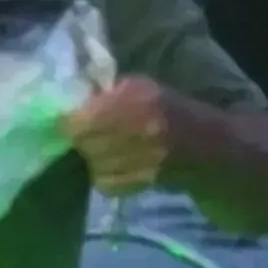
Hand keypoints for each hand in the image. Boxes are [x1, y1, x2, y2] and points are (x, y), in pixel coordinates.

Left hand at [60, 76, 180, 196]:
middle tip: (85, 135)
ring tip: (103, 149)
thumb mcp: (138, 86)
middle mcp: (140, 129)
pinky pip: (104, 182)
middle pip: (84, 142)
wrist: (201, 142)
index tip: (66, 122)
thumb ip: (106, 91)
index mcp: (136, 100)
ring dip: (92, 157)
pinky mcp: (141, 181)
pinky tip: (113, 165)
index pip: (82, 118)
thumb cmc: (163, 108)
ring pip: (93, 163)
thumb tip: (74, 102)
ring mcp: (142, 159)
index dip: (69, 122)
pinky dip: (103, 175)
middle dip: (81, 139)